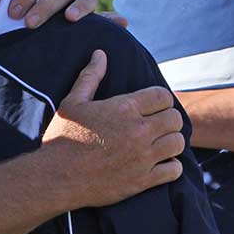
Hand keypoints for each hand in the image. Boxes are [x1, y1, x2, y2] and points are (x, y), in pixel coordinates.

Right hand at [42, 50, 183, 208]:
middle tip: (155, 125)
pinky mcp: (142, 180)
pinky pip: (174, 170)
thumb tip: (100, 54)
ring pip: (178, 143)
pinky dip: (170, 167)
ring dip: (170, 142)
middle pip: (175, 119)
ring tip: (158, 143)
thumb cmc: (62, 137)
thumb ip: (90, 77)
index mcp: (123, 108)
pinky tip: (157, 164)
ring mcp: (142, 157)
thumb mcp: (72, 102)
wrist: (55, 176)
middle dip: (167, 120)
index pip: (163, 96)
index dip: (160, 100)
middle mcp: (138, 130)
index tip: (152, 107)